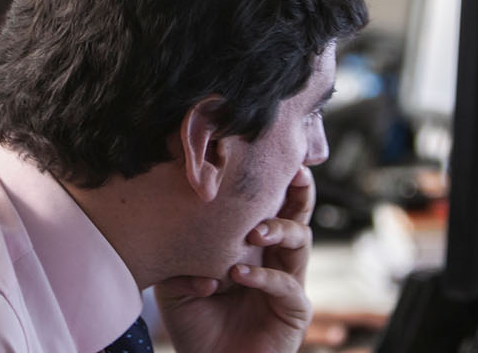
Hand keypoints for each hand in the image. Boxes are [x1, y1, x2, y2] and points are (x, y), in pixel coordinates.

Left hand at [156, 166, 316, 352]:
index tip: (261, 151)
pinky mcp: (294, 312)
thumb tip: (176, 215)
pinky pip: (288, 287)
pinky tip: (240, 275)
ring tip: (254, 231)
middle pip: (297, 213)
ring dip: (279, 229)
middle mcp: (274, 259)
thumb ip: (180, 249)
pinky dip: (264, 278)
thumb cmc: (196, 325)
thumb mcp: (177, 280)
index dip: (270, 181)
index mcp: (252, 246)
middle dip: (298, 190)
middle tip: (292, 171)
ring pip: (301, 241)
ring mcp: (287, 283)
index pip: (267, 205)